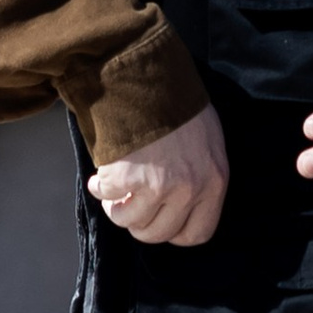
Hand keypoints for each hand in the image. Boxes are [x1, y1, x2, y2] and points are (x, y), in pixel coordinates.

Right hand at [88, 104, 229, 247]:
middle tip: (130, 204)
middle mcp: (188, 191)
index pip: (197, 234)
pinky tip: (101, 175)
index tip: (160, 220)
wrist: (151, 79)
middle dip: (140, 223)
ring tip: (114, 190)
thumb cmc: (180, 107)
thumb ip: (201, 178)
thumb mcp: (208, 144)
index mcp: (213, 184)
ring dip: (115, 208)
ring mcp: (156, 186)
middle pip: (157, 234)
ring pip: (128, 221)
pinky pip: (105, 197)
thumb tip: (183, 205)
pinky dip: (98, 188)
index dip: (173, 232)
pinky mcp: (126, 177)